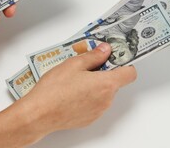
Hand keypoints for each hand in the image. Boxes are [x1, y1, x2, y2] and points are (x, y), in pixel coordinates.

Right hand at [16, 43, 136, 136]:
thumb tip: (105, 50)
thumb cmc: (55, 89)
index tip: (115, 57)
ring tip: (75, 80)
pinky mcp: (89, 119)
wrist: (39, 114)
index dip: (124, 64)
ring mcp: (98, 111)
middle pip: (115, 83)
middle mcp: (106, 100)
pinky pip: (94, 104)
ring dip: (95, 85)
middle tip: (87, 66)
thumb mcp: (74, 64)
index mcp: (106, 84)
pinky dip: (88, 97)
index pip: (130, 73)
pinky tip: (72, 92)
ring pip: (104, 94)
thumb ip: (94, 56)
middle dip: (104, 73)